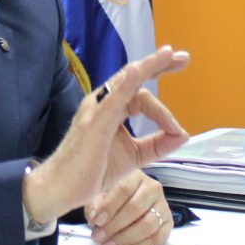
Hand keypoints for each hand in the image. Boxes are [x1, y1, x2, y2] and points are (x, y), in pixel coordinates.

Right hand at [22, 46, 189, 224]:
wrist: (61, 188)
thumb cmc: (90, 172)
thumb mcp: (133, 156)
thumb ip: (158, 145)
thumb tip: (184, 134)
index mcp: (110, 110)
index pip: (138, 91)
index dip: (160, 88)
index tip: (179, 114)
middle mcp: (102, 104)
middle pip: (132, 77)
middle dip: (158, 64)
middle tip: (182, 56)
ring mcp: (96, 111)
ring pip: (126, 82)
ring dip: (148, 67)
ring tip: (168, 55)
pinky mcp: (94, 123)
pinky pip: (113, 99)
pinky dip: (127, 83)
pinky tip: (138, 72)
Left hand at [86, 171, 171, 244]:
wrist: (128, 200)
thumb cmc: (111, 195)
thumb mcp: (99, 194)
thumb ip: (94, 204)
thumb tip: (94, 217)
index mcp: (135, 175)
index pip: (123, 189)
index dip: (109, 207)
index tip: (96, 221)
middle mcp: (153, 188)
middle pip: (135, 208)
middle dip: (115, 226)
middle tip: (99, 237)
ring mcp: (163, 206)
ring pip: (148, 226)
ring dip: (125, 239)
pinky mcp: (168, 224)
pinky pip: (157, 239)